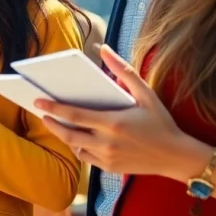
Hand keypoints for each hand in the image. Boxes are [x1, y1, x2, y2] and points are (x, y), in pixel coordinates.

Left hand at [35, 45, 194, 177]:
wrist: (177, 156)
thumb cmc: (161, 122)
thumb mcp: (146, 94)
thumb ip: (124, 71)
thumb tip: (103, 48)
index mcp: (113, 122)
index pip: (74, 115)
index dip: (53, 108)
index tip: (38, 101)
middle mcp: (107, 142)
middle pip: (68, 133)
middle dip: (51, 123)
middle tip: (40, 113)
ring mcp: (107, 157)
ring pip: (75, 146)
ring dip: (63, 135)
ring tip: (55, 123)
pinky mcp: (109, 168)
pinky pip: (85, 157)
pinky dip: (78, 146)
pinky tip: (76, 137)